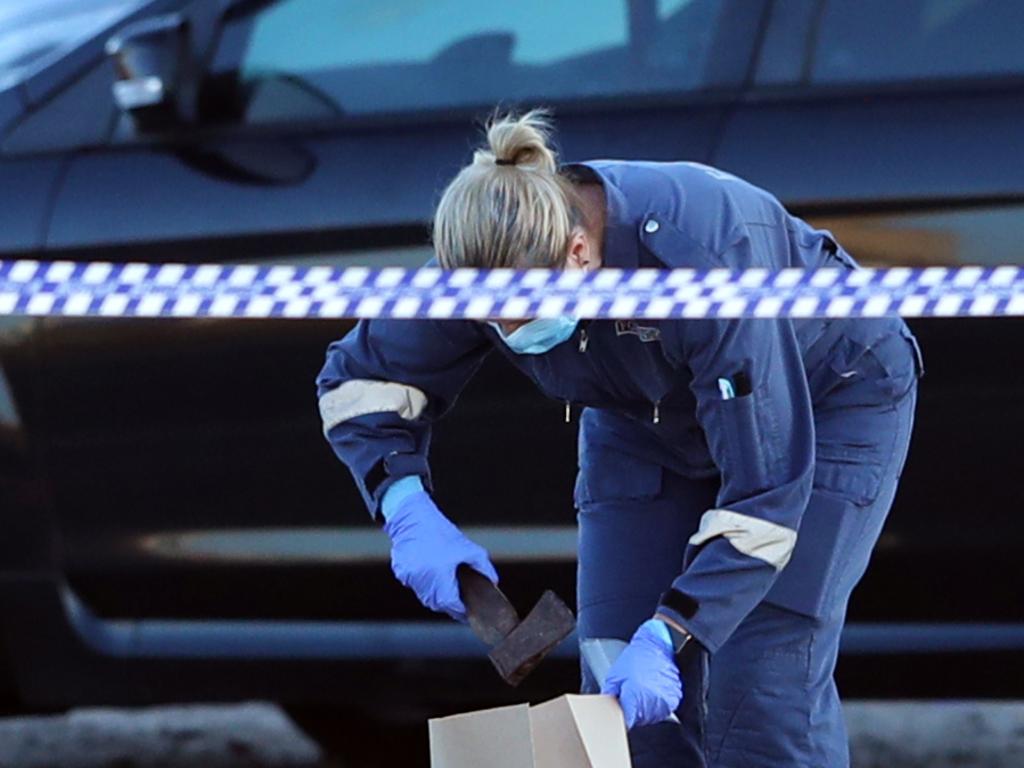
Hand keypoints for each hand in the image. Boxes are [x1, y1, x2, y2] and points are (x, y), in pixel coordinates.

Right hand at [383, 490, 497, 620]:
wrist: (413, 517)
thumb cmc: (441, 532)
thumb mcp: (468, 548)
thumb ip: (483, 568)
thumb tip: (493, 583)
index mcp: (440, 575)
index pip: (450, 604)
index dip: (460, 610)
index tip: (468, 612)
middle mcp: (423, 580)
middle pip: (436, 603)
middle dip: (449, 605)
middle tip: (460, 603)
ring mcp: (409, 577)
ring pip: (425, 596)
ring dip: (436, 596)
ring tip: (446, 587)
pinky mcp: (401, 573)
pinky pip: (415, 586)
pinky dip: (424, 585)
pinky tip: (431, 574)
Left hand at [601, 619, 682, 728]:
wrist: (658, 646)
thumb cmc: (636, 658)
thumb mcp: (615, 675)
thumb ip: (610, 695)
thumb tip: (607, 709)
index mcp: (635, 697)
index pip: (627, 722)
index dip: (622, 718)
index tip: (620, 713)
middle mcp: (652, 702)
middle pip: (639, 721)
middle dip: (632, 712)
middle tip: (630, 695)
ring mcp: (665, 702)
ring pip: (650, 717)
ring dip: (644, 710)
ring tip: (641, 690)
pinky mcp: (674, 699)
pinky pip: (661, 710)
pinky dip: (655, 705)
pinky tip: (651, 691)